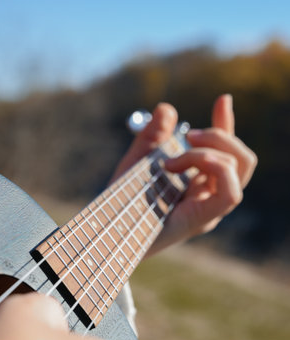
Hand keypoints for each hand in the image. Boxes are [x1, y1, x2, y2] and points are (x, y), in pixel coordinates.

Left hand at [112, 94, 256, 254]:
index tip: (222, 100)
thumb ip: (153, 135)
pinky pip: (230, 192)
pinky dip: (212, 167)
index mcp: (199, 185)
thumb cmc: (121, 200)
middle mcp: (209, 197)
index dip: (227, 126)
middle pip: (241, 159)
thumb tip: (167, 109)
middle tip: (188, 134)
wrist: (108, 230)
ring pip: (238, 168)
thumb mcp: (138, 160)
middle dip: (221, 134)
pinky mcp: (204, 219)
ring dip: (209, 150)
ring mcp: (210, 210)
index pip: (225, 153)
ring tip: (172, 159)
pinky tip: (178, 165)